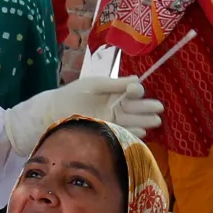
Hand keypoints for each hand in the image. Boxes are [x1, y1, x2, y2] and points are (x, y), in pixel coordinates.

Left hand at [4, 76, 164, 155]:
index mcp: (114, 92)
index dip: (136, 91)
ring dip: (144, 121)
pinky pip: (124, 132)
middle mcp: (116, 106)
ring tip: (154, 121)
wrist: (53, 112)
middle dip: (147, 108)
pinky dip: (133, 132)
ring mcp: (113, 120)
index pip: (132, 91)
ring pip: (133, 120)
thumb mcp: (94, 85)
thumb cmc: (72, 95)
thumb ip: (114, 84)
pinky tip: (141, 132)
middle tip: (158, 109)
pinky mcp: (108, 132)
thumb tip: (137, 79)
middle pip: (136, 107)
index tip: (133, 91)